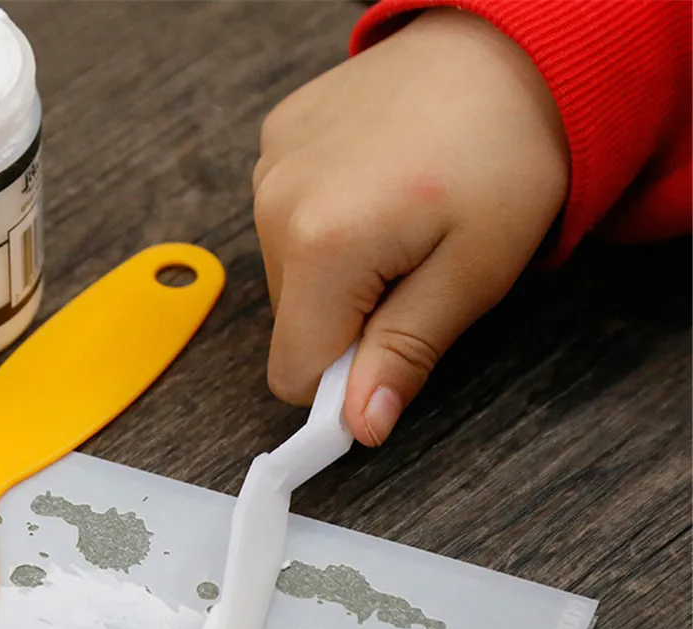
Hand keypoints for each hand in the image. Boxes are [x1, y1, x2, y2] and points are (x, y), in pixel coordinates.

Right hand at [253, 8, 569, 444]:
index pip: (294, 375)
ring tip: (398, 224)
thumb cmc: (507, 157)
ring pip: (287, 278)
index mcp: (322, 245)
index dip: (340, 387)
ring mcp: (270, 165)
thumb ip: (404, 354)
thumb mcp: (471, 276)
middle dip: (346, 323)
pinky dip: (325, 224)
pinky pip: (285, 221)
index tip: (384, 367)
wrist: (510, 49)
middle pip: (292, 326)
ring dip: (338, 274)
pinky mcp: (275, 139)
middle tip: (412, 277)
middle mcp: (276, 204)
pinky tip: (374, 187)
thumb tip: (361, 425)